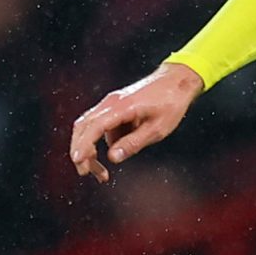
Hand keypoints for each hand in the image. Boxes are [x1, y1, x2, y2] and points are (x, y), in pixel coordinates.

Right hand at [70, 61, 204, 182]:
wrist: (176, 81)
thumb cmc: (171, 103)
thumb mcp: (157, 129)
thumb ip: (134, 143)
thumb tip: (113, 158)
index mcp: (122, 107)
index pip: (94, 126)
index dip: (84, 145)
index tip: (79, 162)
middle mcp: (111, 102)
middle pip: (83, 127)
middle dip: (81, 151)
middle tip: (87, 172)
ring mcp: (110, 103)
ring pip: (88, 127)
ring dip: (89, 149)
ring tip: (102, 172)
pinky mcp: (113, 107)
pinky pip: (101, 126)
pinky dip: (102, 141)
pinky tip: (119, 149)